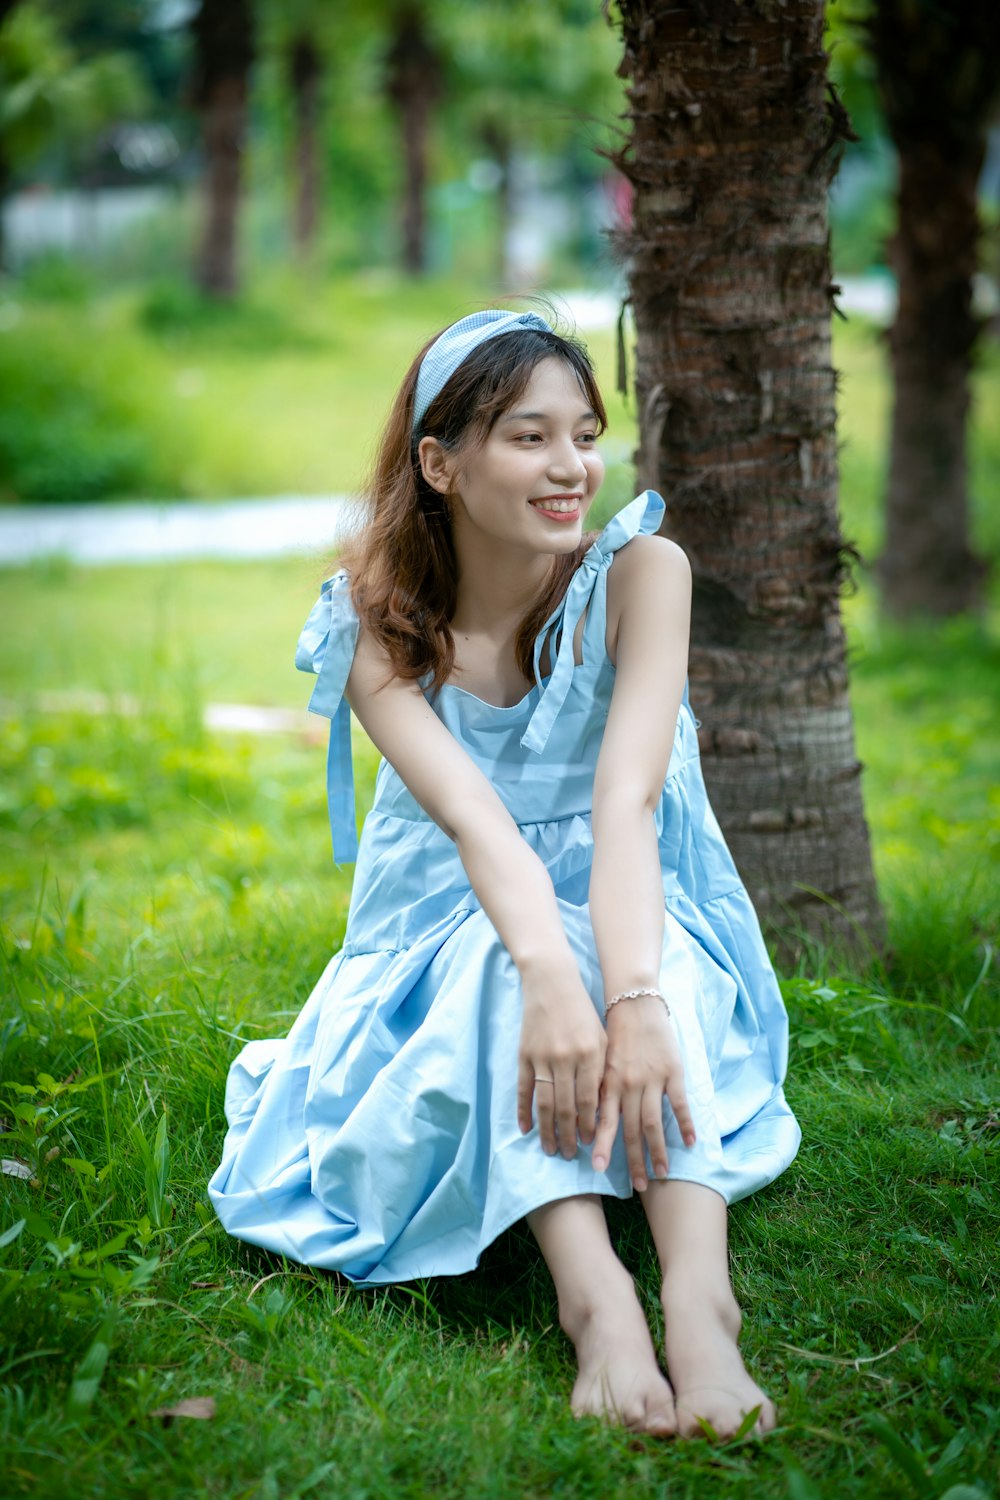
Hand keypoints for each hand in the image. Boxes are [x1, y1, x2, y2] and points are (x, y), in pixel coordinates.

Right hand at [516, 966, 606, 1158]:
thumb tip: (601, 1107)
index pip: (589, 1099)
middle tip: (570, 1155)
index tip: (590, 1143)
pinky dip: (523, 1111)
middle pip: (566, 1107)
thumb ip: (602, 1070)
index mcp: (590, 1053)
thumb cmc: (582, 1012)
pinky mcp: (524, 1054)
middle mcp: (566, 1057)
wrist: (552, 982)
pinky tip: (525, 1129)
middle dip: (569, 1135)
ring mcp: (542, 1056)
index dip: (589, 1124)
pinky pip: (524, 1088)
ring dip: (547, 1130)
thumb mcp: (601, 1037)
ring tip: (551, 1149)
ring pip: (544, 1103)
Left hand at [591, 996, 695, 1189]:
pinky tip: (690, 1142)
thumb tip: (591, 1122)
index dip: (603, 1147)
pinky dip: (686, 1124)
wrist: (634, 1003)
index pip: (605, 1122)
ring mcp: (652, 1079)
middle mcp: (628, 1085)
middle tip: (641, 1185)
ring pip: (654, 1122)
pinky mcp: (673, 1071)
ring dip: (659, 1151)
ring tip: (663, 1173)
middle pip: (632, 1130)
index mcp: (608, 1083)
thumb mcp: (600, 1061)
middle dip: (635, 1160)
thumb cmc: (614, 1034)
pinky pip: (679, 1103)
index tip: (599, 1170)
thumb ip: (600, 1091)